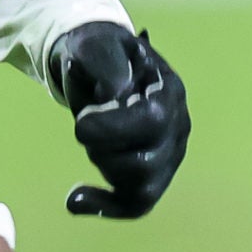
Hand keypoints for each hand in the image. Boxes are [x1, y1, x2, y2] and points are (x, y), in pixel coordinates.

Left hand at [49, 22, 187, 219]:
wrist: (93, 65)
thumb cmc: (94, 55)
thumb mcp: (94, 45)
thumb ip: (105, 62)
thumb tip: (116, 95)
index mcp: (168, 90)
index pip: (153, 123)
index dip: (111, 129)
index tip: (82, 119)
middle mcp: (177, 126)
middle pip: (146, 164)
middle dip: (103, 149)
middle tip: (87, 123)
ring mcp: (167, 154)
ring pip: (143, 189)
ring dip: (104, 168)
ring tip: (92, 142)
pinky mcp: (151, 175)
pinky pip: (137, 205)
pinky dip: (106, 207)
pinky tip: (73, 200)